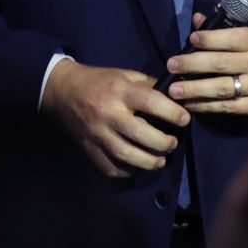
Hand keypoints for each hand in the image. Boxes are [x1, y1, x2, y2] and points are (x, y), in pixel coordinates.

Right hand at [41, 59, 188, 178]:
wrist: (62, 92)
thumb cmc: (100, 82)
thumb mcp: (126, 75)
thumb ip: (149, 86)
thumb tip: (176, 99)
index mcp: (120, 91)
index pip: (151, 102)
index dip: (172, 112)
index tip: (184, 120)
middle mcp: (108, 113)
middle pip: (139, 134)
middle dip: (163, 143)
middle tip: (172, 143)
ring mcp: (97, 134)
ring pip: (125, 155)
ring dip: (148, 162)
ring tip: (160, 160)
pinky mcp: (89, 149)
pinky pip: (109, 167)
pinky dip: (126, 171)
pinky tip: (137, 167)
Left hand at [166, 15, 247, 116]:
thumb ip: (228, 30)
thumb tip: (196, 20)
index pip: (232, 38)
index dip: (209, 39)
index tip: (190, 39)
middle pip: (222, 63)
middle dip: (192, 64)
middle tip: (171, 65)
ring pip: (222, 87)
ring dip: (194, 89)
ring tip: (174, 90)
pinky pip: (229, 107)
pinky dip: (207, 106)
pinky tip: (191, 105)